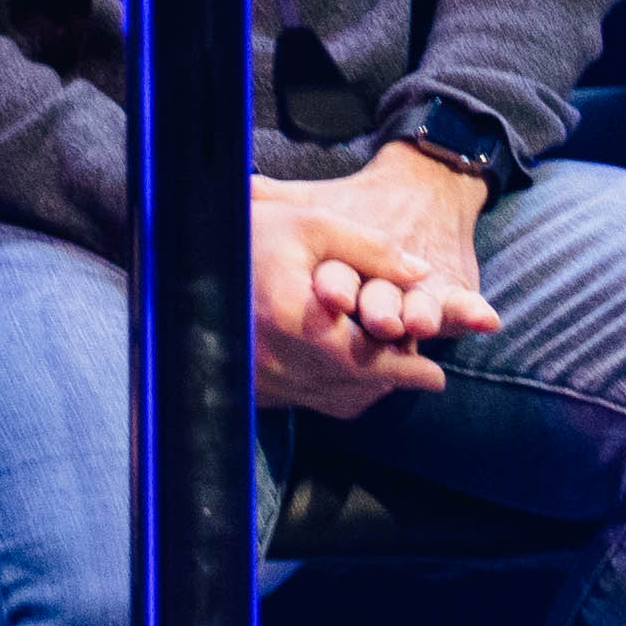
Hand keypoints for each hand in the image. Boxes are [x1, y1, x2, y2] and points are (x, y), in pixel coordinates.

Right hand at [246, 168, 498, 418]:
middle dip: (393, 379)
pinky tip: (354, 376)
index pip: (361, 358)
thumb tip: (421, 274)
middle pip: (350, 383)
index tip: (436, 376)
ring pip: (331, 398)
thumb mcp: (312, 224)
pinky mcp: (252, 387)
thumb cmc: (253, 232)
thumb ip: (370, 248)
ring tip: (395, 373)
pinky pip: (307, 401)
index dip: (404, 370)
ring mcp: (259, 377)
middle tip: (426, 376)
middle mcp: (272, 356)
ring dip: (368, 389)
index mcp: (289, 314)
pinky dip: (338, 393)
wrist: (189, 254)